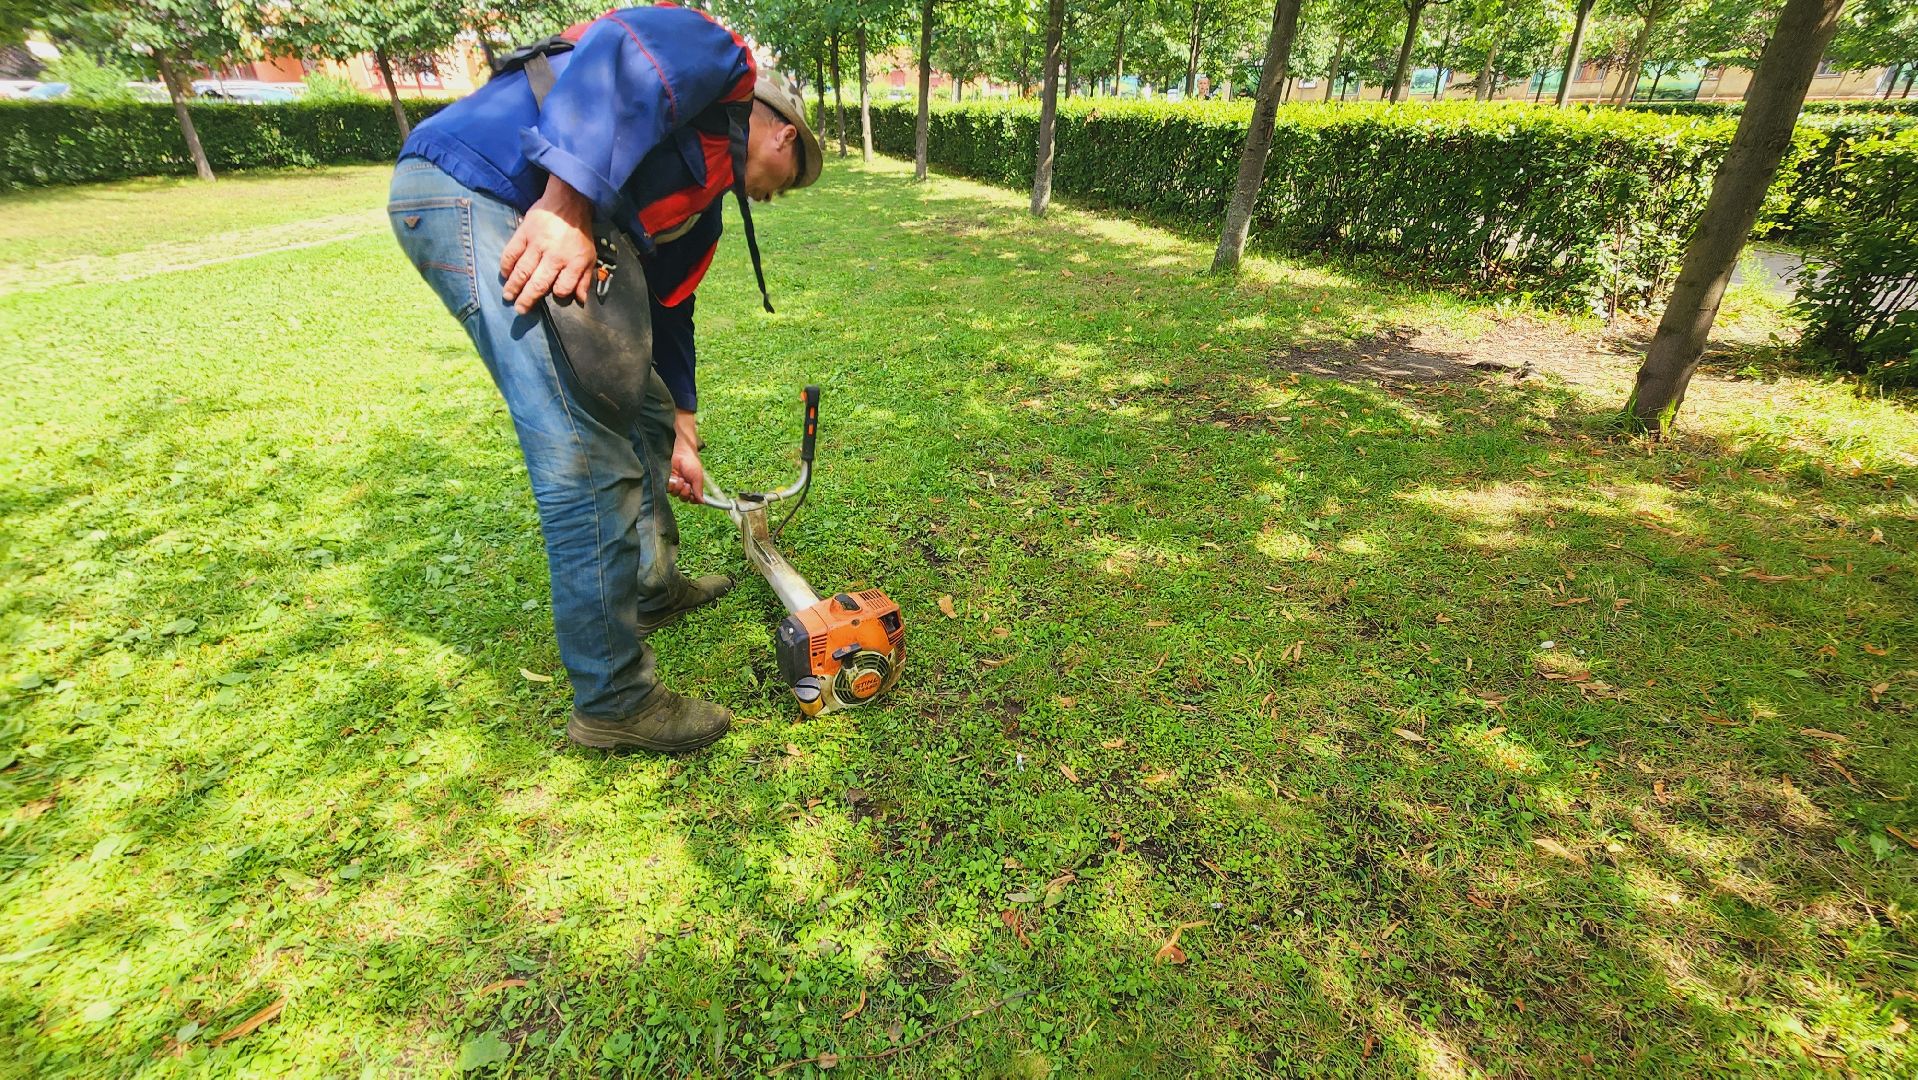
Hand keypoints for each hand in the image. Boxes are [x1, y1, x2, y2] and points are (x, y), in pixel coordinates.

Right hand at [499, 175, 594, 313]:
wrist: (568, 201)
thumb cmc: (579, 232)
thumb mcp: (589, 255)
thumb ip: (584, 279)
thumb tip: (581, 300)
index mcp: (573, 261)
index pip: (563, 287)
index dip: (557, 294)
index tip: (551, 296)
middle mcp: (554, 256)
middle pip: (539, 283)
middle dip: (528, 299)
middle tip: (520, 310)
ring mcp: (537, 244)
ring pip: (522, 271)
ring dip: (514, 286)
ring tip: (508, 297)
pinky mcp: (523, 233)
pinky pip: (511, 253)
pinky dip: (506, 266)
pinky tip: (505, 275)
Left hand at [668, 410, 703, 502]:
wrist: (682, 452)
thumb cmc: (692, 462)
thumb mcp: (698, 477)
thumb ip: (699, 491)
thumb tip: (703, 502)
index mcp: (693, 486)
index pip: (693, 499)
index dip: (692, 500)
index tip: (693, 497)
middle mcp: (685, 486)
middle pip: (684, 498)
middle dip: (685, 493)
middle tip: (687, 484)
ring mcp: (676, 484)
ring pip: (676, 494)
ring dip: (679, 488)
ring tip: (681, 478)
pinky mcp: (668, 480)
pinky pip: (668, 489)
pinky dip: (672, 485)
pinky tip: (675, 478)